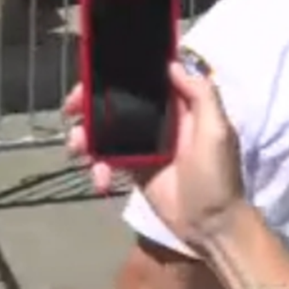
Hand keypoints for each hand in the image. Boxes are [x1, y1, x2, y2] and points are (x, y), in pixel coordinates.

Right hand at [63, 60, 246, 245]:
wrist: (210, 224)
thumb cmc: (217, 175)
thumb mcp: (217, 131)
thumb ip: (201, 95)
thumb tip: (173, 64)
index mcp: (178, 106)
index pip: (144, 81)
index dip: (118, 74)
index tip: (94, 73)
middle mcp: (157, 120)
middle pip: (116, 102)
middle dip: (89, 103)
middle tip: (70, 109)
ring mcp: (141, 144)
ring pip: (104, 130)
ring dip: (85, 136)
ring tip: (77, 148)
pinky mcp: (130, 168)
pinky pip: (105, 159)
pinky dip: (97, 167)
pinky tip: (101, 179)